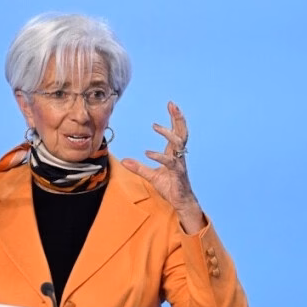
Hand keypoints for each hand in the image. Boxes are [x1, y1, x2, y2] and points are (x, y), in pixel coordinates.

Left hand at [122, 101, 205, 232]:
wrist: (181, 202)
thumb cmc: (170, 187)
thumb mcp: (150, 176)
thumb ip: (138, 167)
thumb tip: (124, 161)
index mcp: (174, 153)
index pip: (177, 131)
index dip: (175, 118)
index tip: (171, 105)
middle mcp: (178, 155)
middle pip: (182, 132)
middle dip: (178, 118)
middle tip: (172, 105)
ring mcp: (179, 163)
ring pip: (178, 143)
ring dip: (168, 134)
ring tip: (156, 126)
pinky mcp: (177, 173)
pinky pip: (169, 162)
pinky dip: (158, 156)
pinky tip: (148, 153)